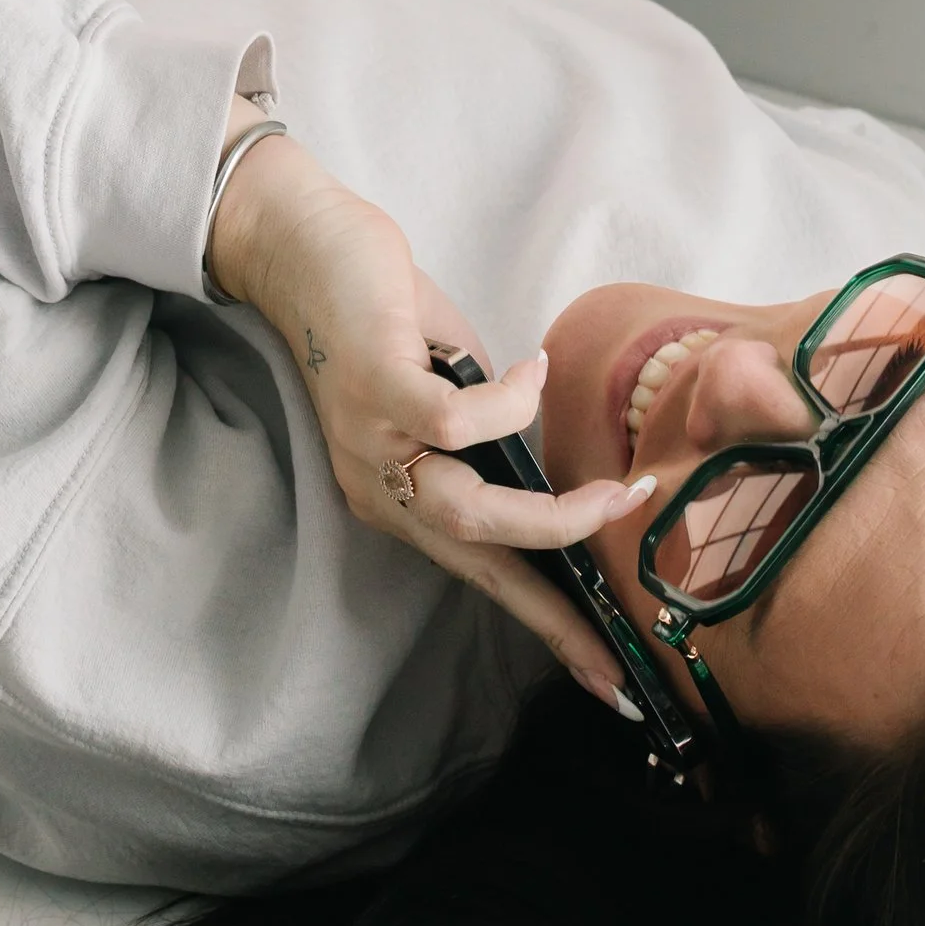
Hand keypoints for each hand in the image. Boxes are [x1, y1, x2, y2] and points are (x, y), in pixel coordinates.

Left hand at [207, 127, 652, 705]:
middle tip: (624, 640)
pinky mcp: (376, 388)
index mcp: (395, 495)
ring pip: (469, 511)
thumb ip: (492, 431)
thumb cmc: (382, 311)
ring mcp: (373, 441)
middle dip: (555, 609)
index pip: (479, 574)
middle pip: (477, 563)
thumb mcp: (448, 385)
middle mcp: (378, 485)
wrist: (300, 243)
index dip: (544, 626)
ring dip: (553, 515)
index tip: (607, 682)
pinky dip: (510, 405)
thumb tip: (549, 453)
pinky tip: (532, 372)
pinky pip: (457, 422)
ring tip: (617, 495)